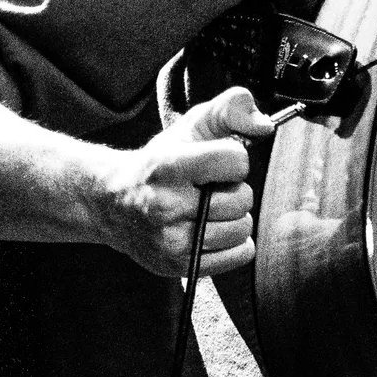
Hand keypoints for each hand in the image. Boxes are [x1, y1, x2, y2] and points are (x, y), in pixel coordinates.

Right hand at [88, 85, 271, 277]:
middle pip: (241, 200)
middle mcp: (164, 206)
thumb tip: (264, 126)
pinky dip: (234, 243)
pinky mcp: (177, 267)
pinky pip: (238, 255)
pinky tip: (212, 230)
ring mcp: (169, 242)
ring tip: (208, 210)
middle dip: (234, 190)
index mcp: (166, 166)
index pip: (235, 160)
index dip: (234, 159)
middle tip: (208, 189)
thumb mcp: (190, 126)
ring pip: (242, 229)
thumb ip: (231, 109)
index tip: (216, 162)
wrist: (112, 204)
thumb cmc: (161, 163)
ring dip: (233, 218)